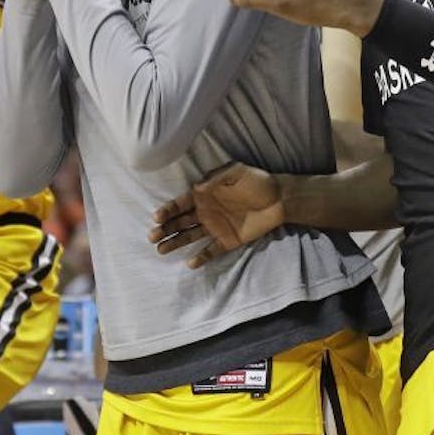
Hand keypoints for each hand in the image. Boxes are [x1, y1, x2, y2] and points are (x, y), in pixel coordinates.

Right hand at [149, 163, 284, 267]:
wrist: (281, 199)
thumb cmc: (257, 181)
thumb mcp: (236, 172)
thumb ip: (215, 179)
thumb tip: (196, 187)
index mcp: (204, 194)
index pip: (180, 204)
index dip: (168, 211)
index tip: (157, 218)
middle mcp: (205, 211)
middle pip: (180, 222)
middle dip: (165, 229)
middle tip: (153, 236)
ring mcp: (216, 227)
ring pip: (190, 236)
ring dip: (175, 243)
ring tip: (160, 250)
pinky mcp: (228, 240)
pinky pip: (211, 251)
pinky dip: (201, 257)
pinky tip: (191, 263)